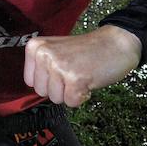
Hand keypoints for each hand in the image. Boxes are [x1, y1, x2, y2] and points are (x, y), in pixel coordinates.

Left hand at [22, 25, 141, 107]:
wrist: (116, 43)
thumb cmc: (88, 49)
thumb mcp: (56, 50)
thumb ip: (41, 65)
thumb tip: (34, 87)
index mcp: (36, 47)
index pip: (30, 81)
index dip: (48, 81)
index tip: (61, 70)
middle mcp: (44, 55)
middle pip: (42, 92)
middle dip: (59, 88)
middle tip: (74, 72)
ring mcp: (59, 66)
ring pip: (56, 99)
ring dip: (71, 92)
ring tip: (82, 74)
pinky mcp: (75, 79)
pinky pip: (71, 102)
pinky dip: (82, 96)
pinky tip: (88, 81)